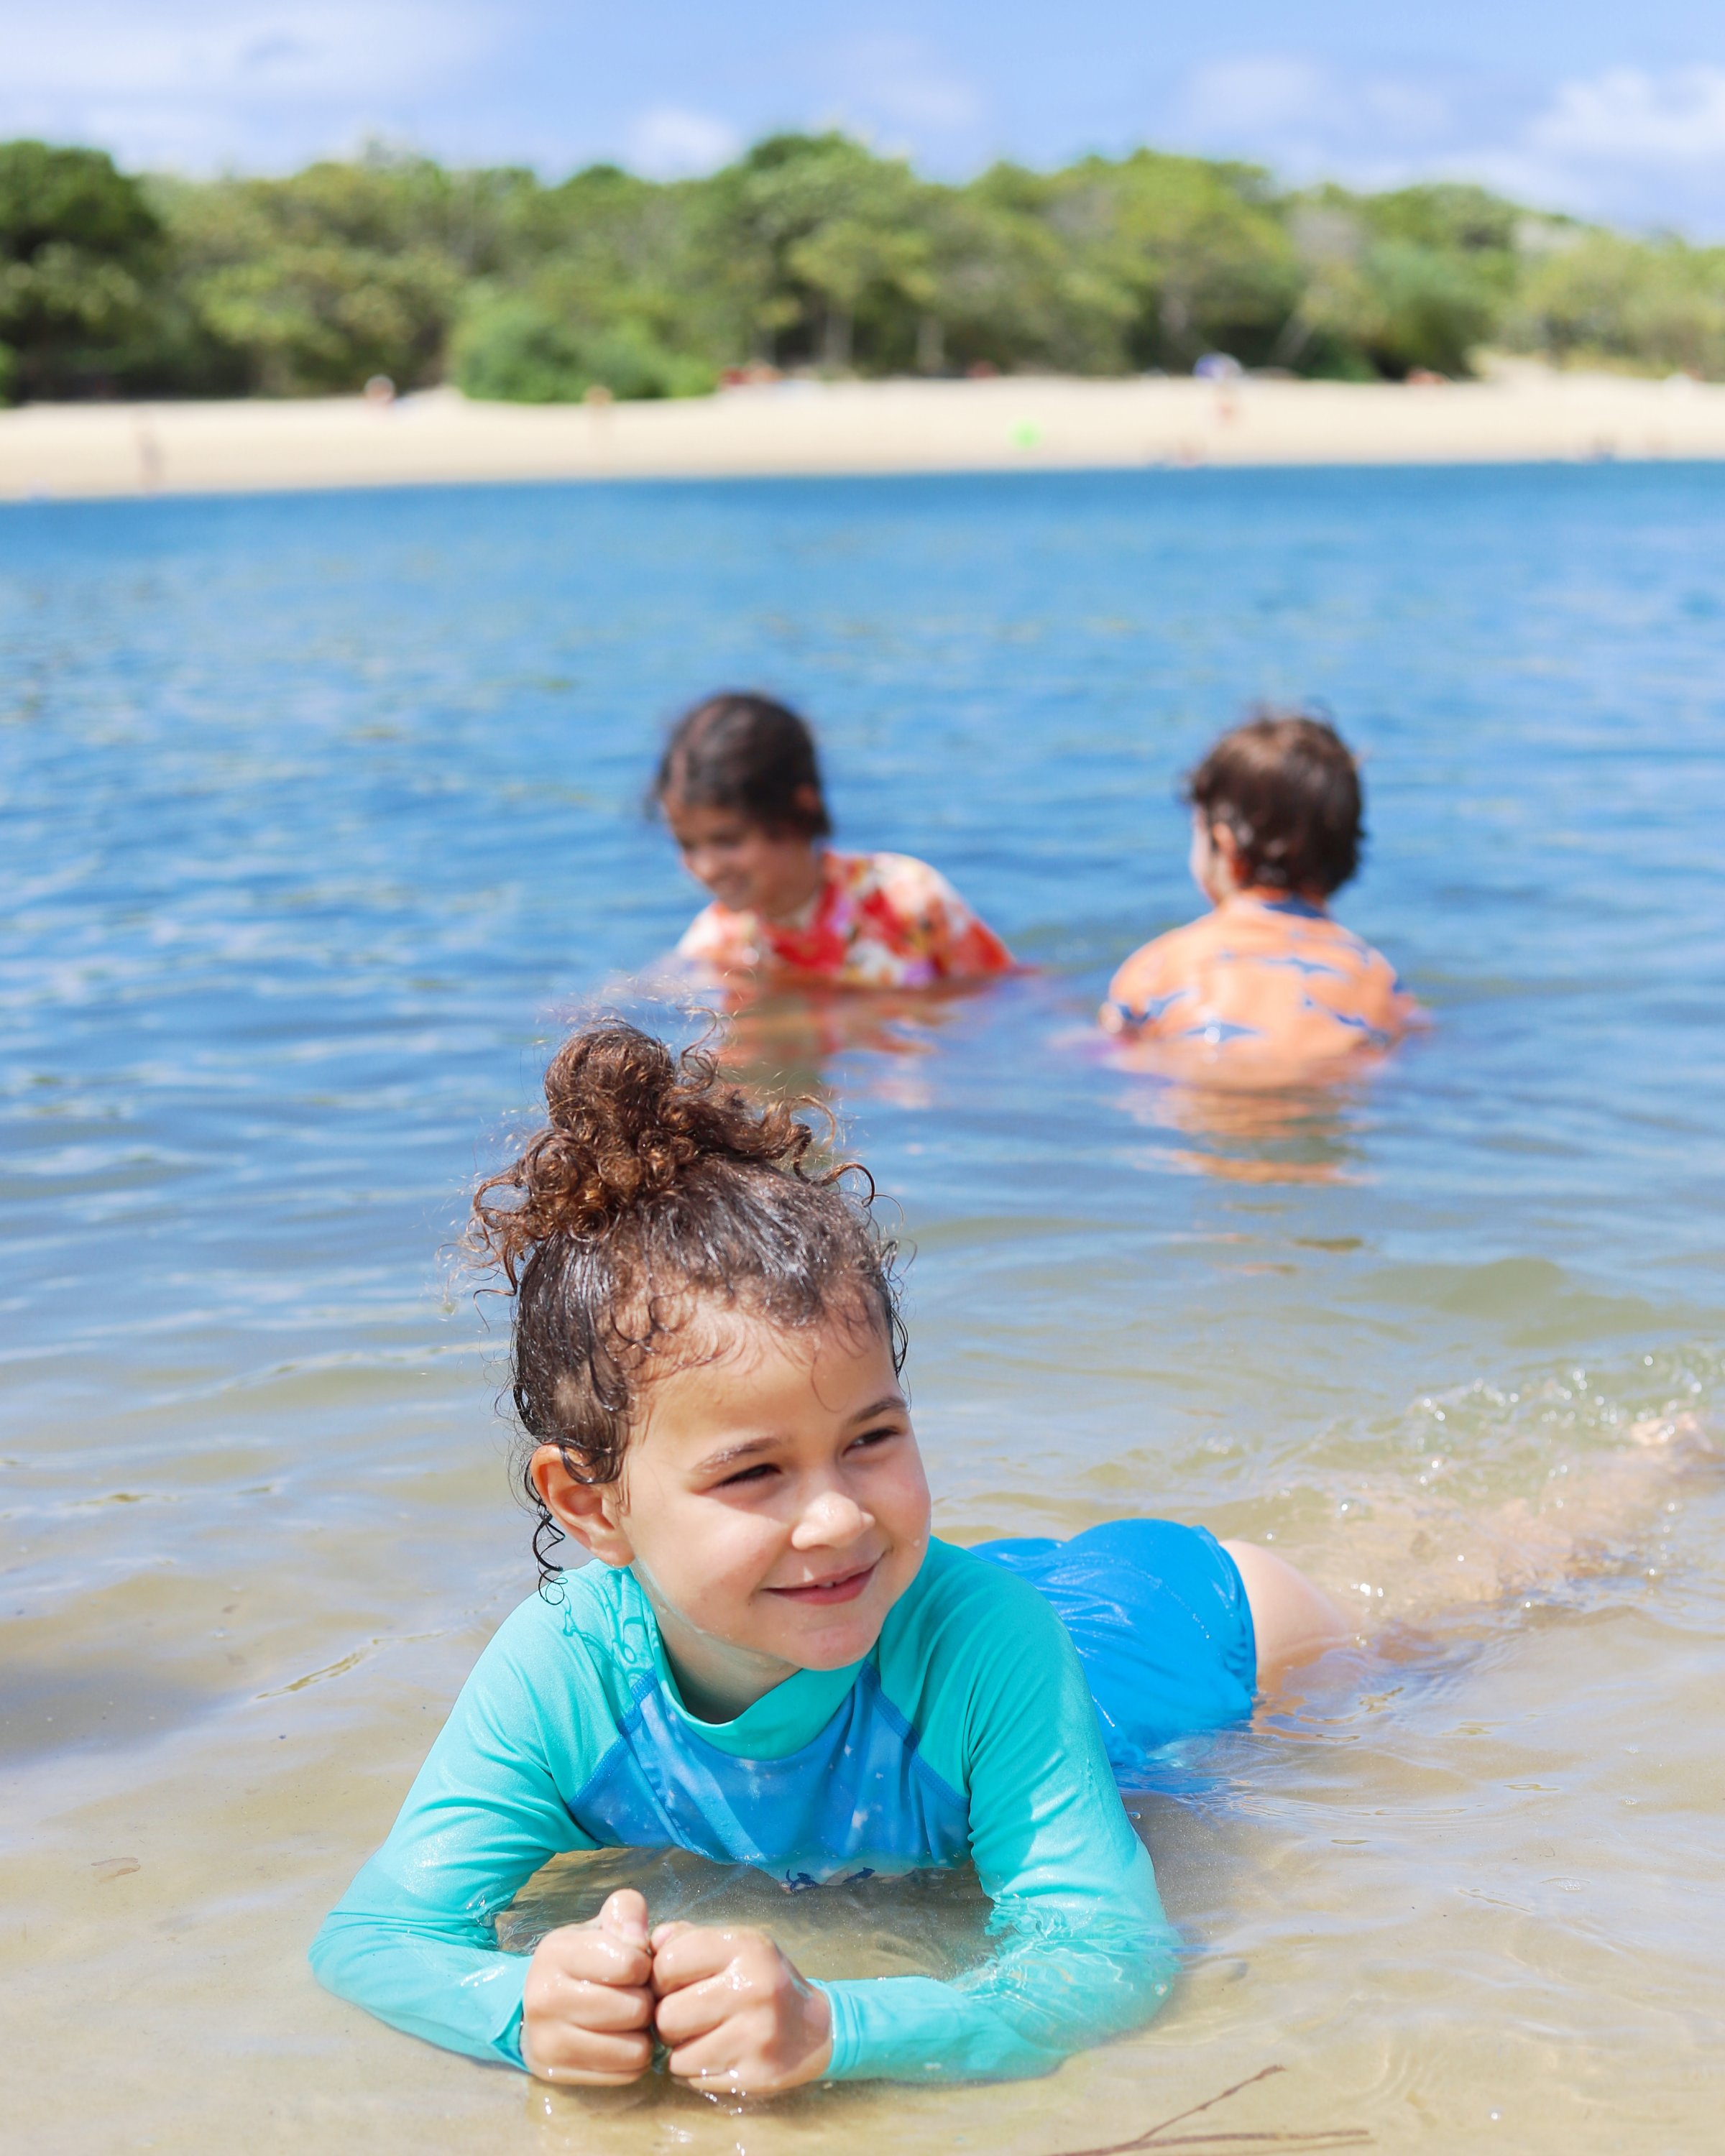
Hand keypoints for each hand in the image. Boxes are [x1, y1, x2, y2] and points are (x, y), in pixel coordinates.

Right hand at [521, 1889, 655, 2084]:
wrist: (533, 2004)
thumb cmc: (581, 1959)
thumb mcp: (600, 1926)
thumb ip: (626, 1912)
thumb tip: (640, 1940)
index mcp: (557, 1952)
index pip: (629, 1964)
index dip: (644, 1965)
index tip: (636, 1965)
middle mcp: (545, 1998)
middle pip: (635, 2010)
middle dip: (646, 2002)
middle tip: (637, 1996)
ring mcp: (548, 2041)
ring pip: (633, 2049)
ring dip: (642, 2035)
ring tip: (630, 2020)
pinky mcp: (556, 2074)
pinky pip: (624, 2076)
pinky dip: (632, 2060)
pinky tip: (620, 2041)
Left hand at [650, 1921, 832, 2094]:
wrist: (816, 2028)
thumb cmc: (764, 1980)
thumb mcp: (735, 1945)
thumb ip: (690, 1937)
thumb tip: (652, 1943)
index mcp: (744, 1947)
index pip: (669, 1961)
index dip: (660, 1976)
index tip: (672, 1983)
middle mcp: (751, 1989)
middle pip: (667, 2015)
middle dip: (667, 2020)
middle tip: (685, 2016)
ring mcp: (755, 2036)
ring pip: (677, 2055)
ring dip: (680, 2049)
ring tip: (700, 2036)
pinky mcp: (755, 2075)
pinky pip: (696, 2080)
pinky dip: (696, 2071)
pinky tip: (716, 2054)